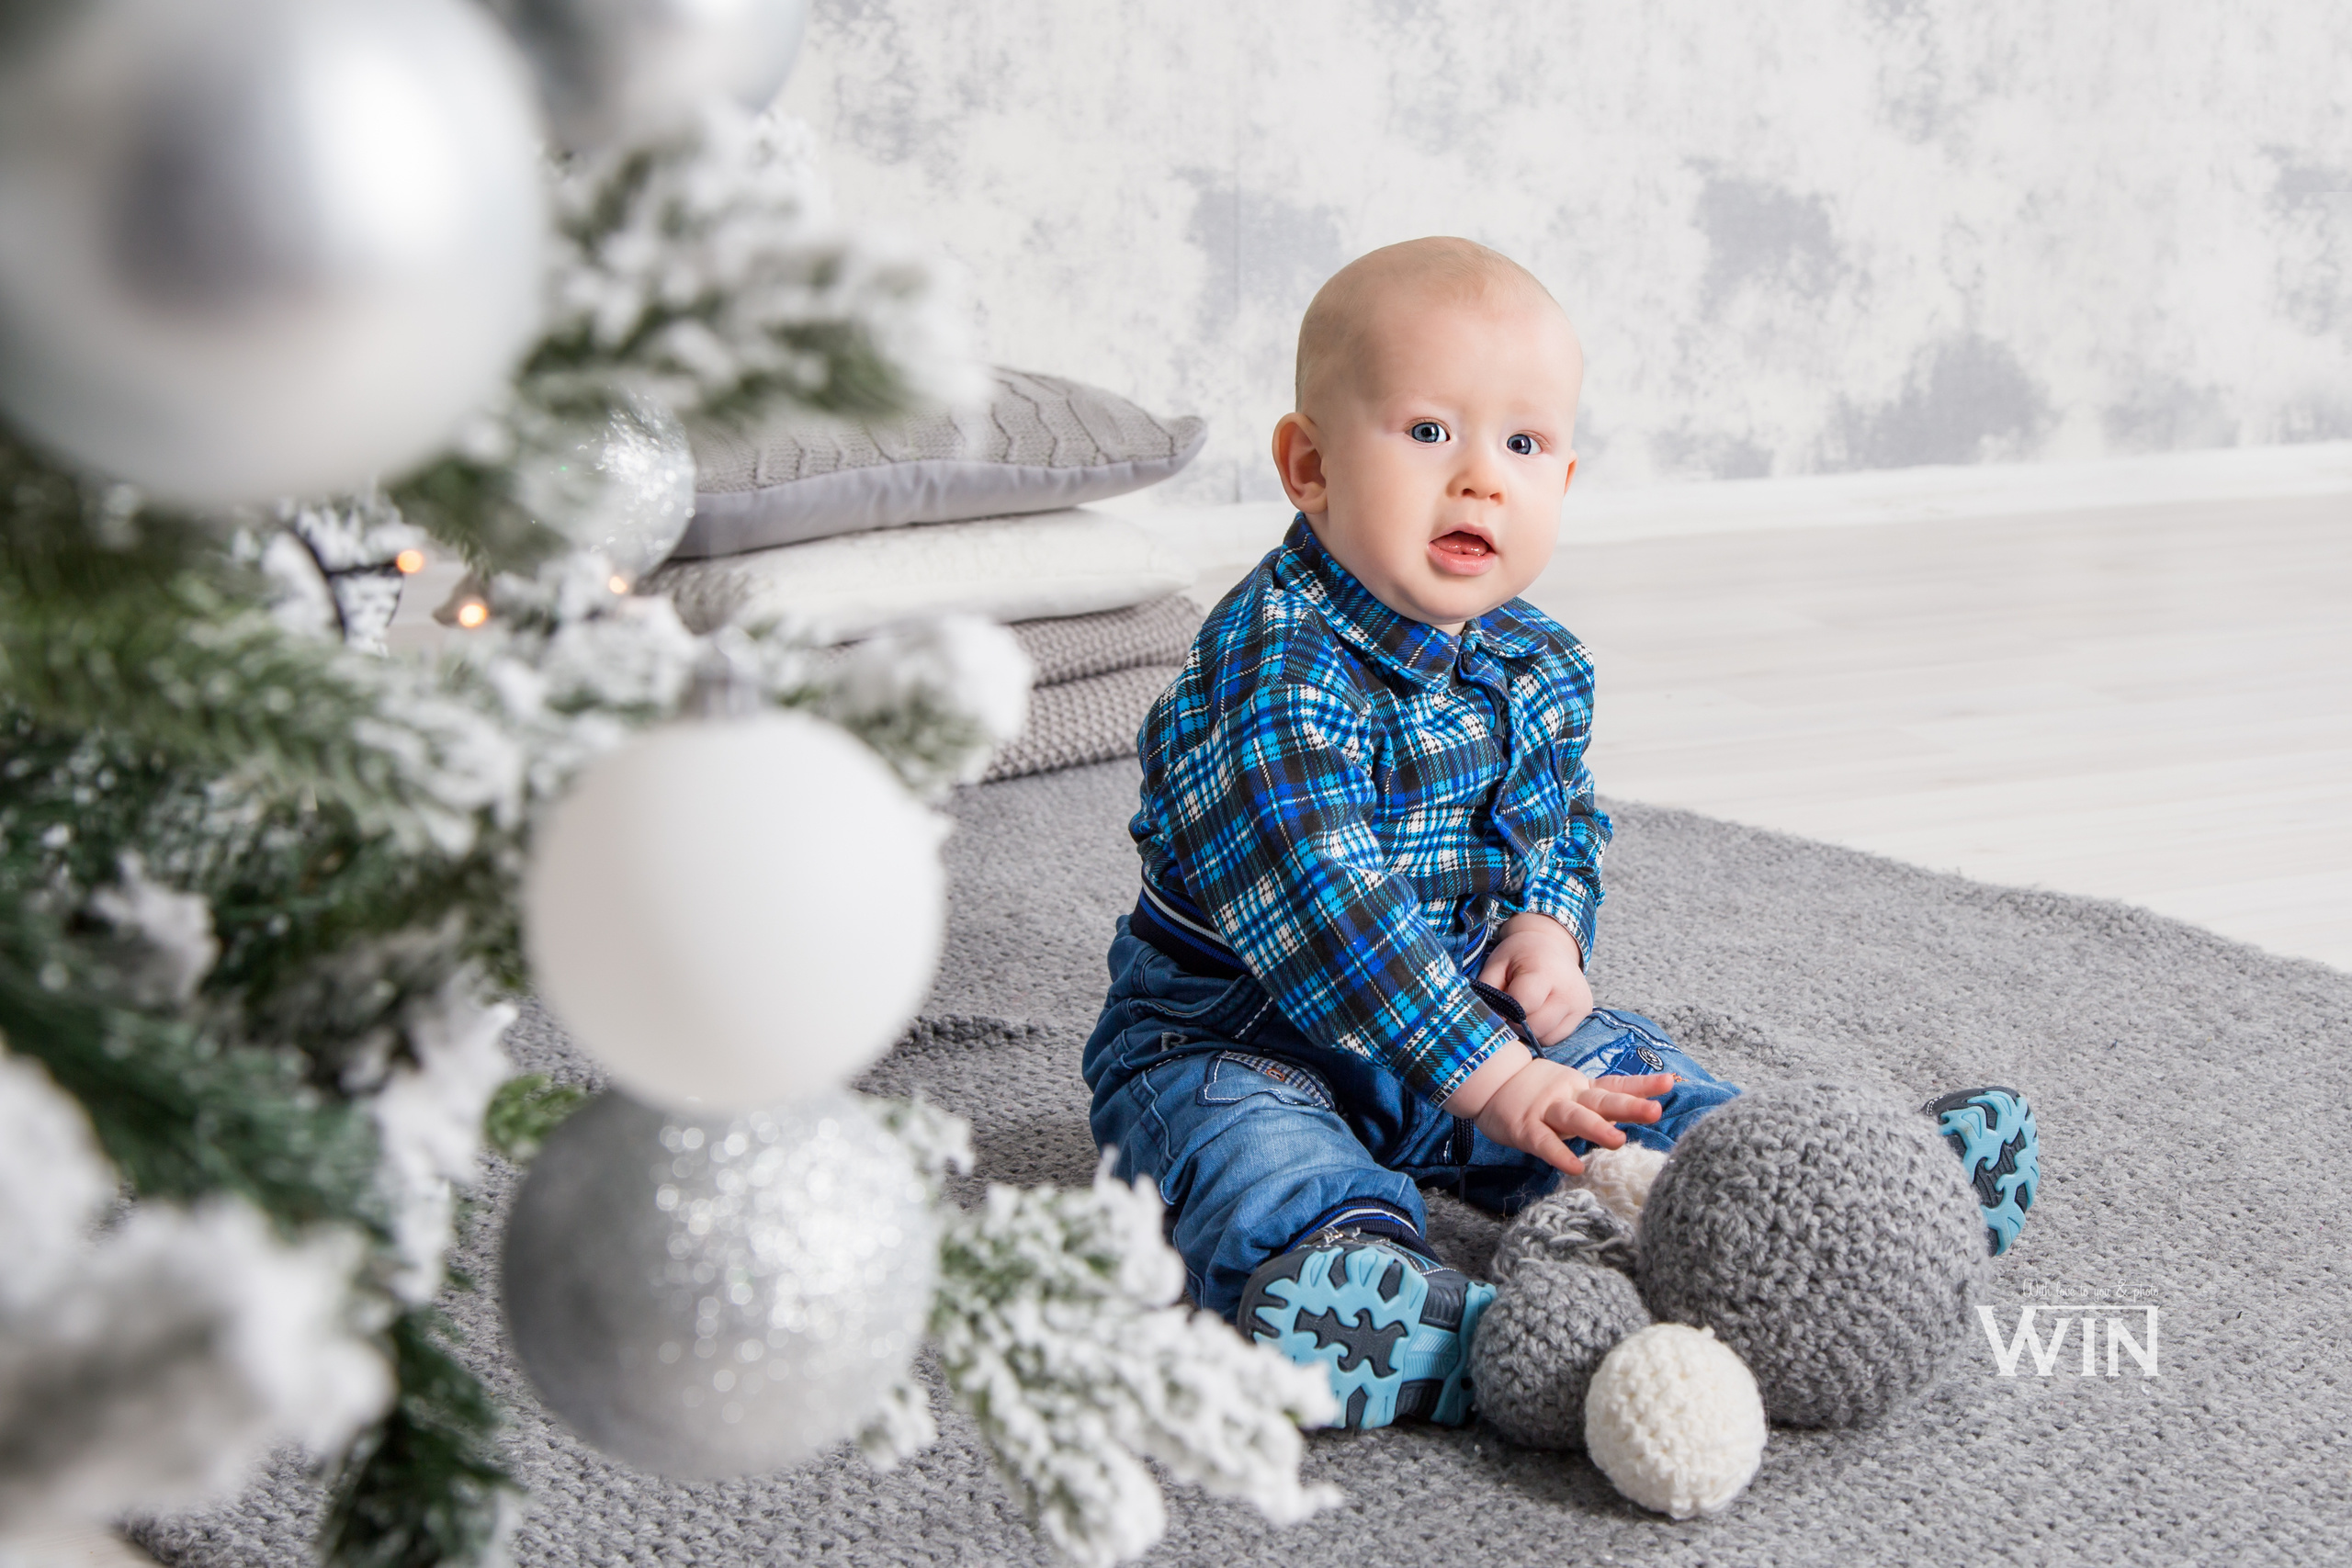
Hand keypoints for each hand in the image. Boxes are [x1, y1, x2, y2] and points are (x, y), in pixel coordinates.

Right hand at [1467, 1057, 1673, 1176]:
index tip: (1671, 1083)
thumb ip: (1596, 1102)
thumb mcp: (1568, 1091)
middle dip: (1629, 1106)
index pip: (1616, 1085)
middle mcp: (1568, 1095)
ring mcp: (1546, 1110)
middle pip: (1602, 1100)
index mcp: (1581, 1088)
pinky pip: (1544, 1142)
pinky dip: (1559, 1154)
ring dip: (1596, 1128)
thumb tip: (1637, 1109)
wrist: (1486, 1081)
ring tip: (1618, 1140)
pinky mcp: (1524, 1127)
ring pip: (1574, 1117)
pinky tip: (1575, 1167)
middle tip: (1655, 1112)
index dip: (1643, 1085)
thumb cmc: (1533, 1092)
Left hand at [1478, 911, 1592, 1044]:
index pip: (1523, 1005)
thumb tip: (1490, 1020)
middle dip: (1517, 1022)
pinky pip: (1556, 1037)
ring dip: (1529, 1029)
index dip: (1505, 1010)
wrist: (1550, 944)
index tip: (1500, 1002)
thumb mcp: (1497, 964)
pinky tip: (1538, 1013)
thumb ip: (1489, 990)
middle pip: (1536, 1026)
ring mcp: (1580, 1004)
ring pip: (1545, 1036)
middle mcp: (1568, 990)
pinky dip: (1542, 1031)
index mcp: (1545, 971)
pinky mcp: (1584, 1013)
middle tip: (1511, 1007)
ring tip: (1526, 1008)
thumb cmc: (1520, 955)